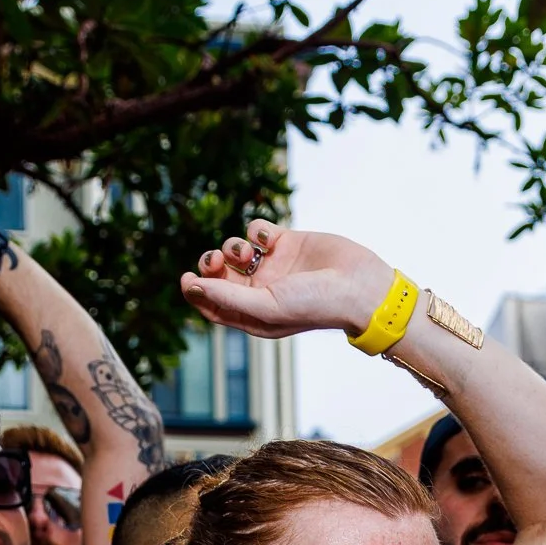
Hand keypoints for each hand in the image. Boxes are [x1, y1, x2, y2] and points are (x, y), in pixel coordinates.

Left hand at [180, 220, 393, 340]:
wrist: (359, 286)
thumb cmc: (315, 305)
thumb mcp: (266, 307)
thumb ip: (227, 297)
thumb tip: (193, 286)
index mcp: (253, 314)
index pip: (212, 303)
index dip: (195, 290)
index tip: (187, 278)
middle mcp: (260, 290)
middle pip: (219, 274)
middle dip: (211, 263)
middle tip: (217, 260)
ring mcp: (273, 266)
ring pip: (235, 249)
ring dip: (234, 246)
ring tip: (250, 251)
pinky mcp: (286, 242)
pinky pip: (257, 230)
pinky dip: (257, 230)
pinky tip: (272, 238)